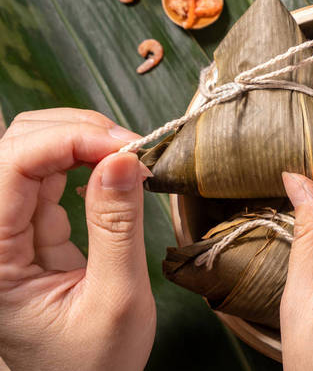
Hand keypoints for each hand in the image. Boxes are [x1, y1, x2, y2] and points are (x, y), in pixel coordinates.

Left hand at [0, 109, 154, 370]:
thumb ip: (118, 228)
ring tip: (130, 156)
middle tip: (133, 148)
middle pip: (17, 146)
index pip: (12, 167)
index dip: (68, 141)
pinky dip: (88, 161)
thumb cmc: (94, 362)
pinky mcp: (33, 228)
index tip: (125, 148)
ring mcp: (10, 229)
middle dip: (77, 132)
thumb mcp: (116, 299)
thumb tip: (123, 162)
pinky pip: (53, 175)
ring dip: (84, 141)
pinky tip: (116, 169)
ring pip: (34, 152)